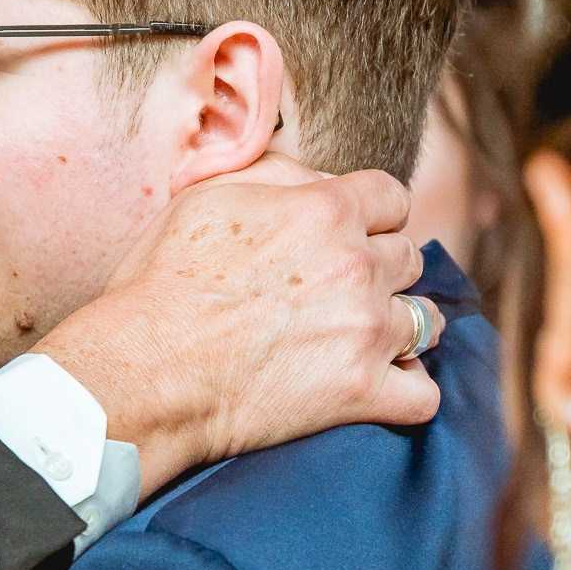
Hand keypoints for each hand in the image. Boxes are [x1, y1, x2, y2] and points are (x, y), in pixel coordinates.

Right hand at [35, 156, 440, 497]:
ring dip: (398, 328)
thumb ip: (275, 174)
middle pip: (409, 258)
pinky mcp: (361, 393)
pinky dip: (406, 392)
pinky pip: (422, 395)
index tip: (349, 236)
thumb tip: (319, 177)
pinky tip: (379, 386)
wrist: (146, 370)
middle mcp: (357, 266)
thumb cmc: (160, 284)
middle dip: (381, 271)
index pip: (392, 197)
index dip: (372, 216)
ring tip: (361, 339)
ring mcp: (366, 331)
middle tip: (339, 291)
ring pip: (425, 322)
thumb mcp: (204, 198)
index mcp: (325, 210)